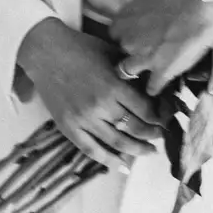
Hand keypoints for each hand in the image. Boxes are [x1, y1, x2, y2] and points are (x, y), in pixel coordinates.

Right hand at [17, 18, 164, 172]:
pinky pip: (91, 150)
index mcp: (114, 86)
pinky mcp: (68, 127)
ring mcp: (83, 119)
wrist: (46, 52)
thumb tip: (153, 88)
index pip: (145, 111)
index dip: (159, 118)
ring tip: (148, 151)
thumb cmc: (82, 48)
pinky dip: (108, 159)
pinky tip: (122, 164)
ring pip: (117, 143)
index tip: (165, 120)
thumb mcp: (113, 55)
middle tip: (160, 136)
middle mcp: (100, 106)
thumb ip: (132, 73)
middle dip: (152, 135)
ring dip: (136, 150)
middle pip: (135, 129)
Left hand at [108, 0, 212, 94]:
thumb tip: (152, 3)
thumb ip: (150, 1)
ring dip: (136, 69)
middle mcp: (129, 39)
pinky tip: (162, 83)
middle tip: (149, 45)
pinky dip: (156, 86)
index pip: (115, 30)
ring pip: (126, 71)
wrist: (207, 13)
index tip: (138, 30)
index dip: (127, 31)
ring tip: (149, 67)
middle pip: (122, 48)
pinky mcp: (161, 74)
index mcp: (127, 17)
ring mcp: (143, 58)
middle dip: (133, 48)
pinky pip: (152, 87)